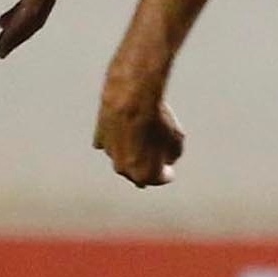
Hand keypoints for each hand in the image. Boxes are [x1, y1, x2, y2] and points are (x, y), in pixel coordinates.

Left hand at [0, 0, 78, 57]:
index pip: (29, 12)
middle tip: (0, 51)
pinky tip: (7, 19)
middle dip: (18, 36)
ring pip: (38, 14)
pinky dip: (24, 14)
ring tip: (1, 39)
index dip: (15, 31)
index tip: (1, 45)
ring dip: (21, 28)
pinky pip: (39, 5)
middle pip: (36, 19)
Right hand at [95, 61, 184, 186]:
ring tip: (142, 138)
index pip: (159, 179)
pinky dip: (117, 140)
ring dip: (131, 153)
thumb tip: (165, 157)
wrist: (132, 97)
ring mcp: (109, 153)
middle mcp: (123, 169)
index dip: (166, 173)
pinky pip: (109, 144)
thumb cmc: (156, 119)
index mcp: (144, 175)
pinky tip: (124, 131)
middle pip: (137, 173)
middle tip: (154, 158)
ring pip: (122, 158)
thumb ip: (171, 155)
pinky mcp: (100, 137)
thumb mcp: (177, 140)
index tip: (169, 168)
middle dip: (146, 167)